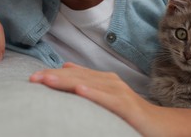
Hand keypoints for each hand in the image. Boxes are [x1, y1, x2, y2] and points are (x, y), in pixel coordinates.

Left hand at [29, 62, 168, 135]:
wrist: (157, 123)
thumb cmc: (128, 111)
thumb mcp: (105, 95)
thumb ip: (87, 81)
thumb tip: (65, 67)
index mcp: (103, 79)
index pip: (73, 75)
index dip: (53, 74)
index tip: (32, 78)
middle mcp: (110, 81)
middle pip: (78, 77)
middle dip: (54, 77)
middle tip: (33, 79)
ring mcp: (119, 92)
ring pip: (89, 84)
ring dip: (67, 82)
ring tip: (47, 80)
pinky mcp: (126, 105)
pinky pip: (107, 99)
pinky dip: (93, 94)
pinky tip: (79, 91)